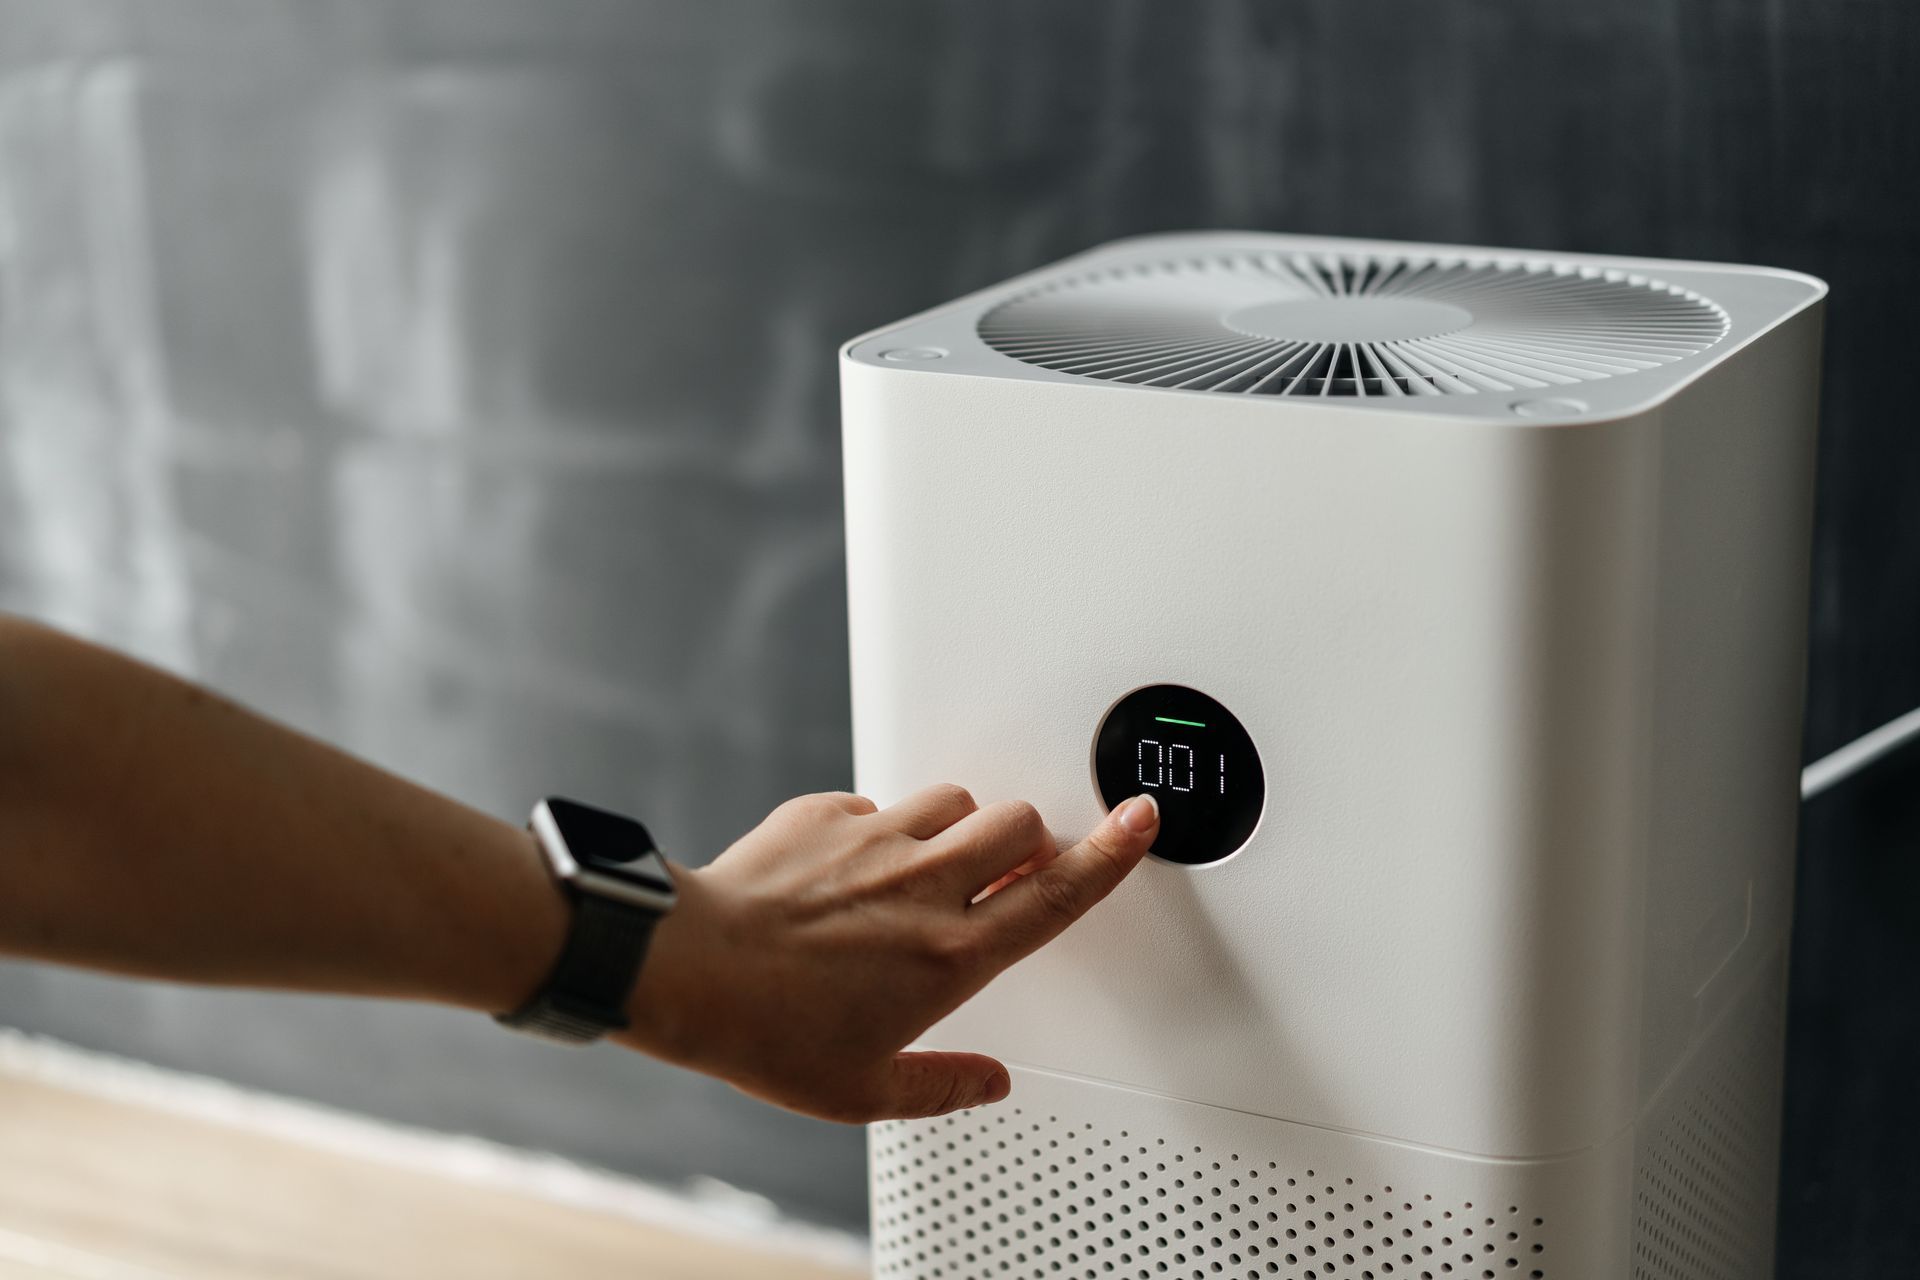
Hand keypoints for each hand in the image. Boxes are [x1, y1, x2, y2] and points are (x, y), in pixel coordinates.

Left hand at [616, 785, 1159, 1123]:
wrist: (684, 970)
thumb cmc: (765, 1031)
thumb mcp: (861, 1092)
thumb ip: (939, 1088)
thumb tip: (987, 1086)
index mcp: (950, 956)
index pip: (1058, 894)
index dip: (1111, 853)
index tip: (1140, 820)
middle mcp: (925, 887)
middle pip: (1022, 824)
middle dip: (1031, 840)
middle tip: (1011, 869)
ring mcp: (877, 841)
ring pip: (959, 799)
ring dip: (962, 826)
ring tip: (930, 864)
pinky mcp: (828, 814)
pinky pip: (879, 799)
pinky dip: (882, 824)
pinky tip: (853, 864)